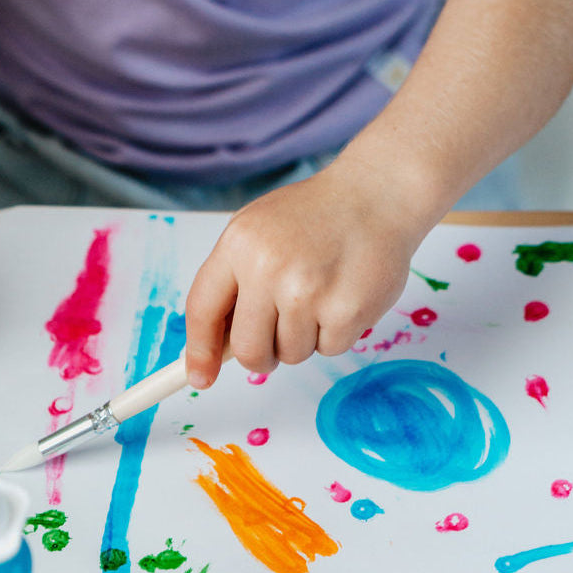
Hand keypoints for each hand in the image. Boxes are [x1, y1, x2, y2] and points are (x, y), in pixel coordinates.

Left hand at [183, 161, 422, 387]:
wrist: (374, 195)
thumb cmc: (313, 214)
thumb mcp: (258, 230)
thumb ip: (234, 280)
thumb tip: (216, 346)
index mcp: (238, 244)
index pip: (202, 309)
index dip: (199, 350)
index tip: (198, 377)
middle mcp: (267, 267)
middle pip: (247, 350)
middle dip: (260, 355)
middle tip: (277, 337)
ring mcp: (307, 292)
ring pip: (291, 354)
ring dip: (303, 337)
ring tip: (320, 293)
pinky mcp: (345, 311)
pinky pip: (328, 349)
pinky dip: (335, 332)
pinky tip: (343, 293)